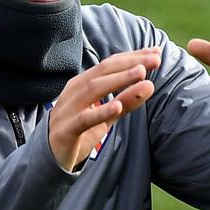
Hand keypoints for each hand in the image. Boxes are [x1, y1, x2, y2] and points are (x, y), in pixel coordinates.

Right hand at [48, 48, 160, 169]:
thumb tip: (150, 84)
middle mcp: (73, 91)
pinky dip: (101, 111)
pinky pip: (84, 119)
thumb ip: (126, 100)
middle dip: (130, 63)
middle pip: (102, 71)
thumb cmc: (81, 130)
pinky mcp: (65, 131)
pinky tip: (117, 106)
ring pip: (93, 89)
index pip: (109, 64)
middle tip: (154, 60)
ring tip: (141, 74)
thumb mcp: (107, 115)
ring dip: (119, 80)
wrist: (52, 157)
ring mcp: (67, 110)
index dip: (132, 56)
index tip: (156, 52)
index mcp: (82, 83)